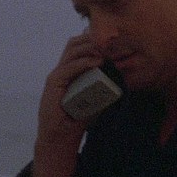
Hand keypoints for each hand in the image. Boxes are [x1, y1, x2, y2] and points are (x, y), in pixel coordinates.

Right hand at [32, 33, 102, 176]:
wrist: (61, 136)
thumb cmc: (78, 118)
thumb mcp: (96, 98)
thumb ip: (105, 86)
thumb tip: (123, 77)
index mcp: (70, 70)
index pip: (79, 46)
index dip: (94, 40)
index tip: (113, 42)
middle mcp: (61, 69)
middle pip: (75, 43)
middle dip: (93, 39)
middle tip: (111, 43)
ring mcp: (56, 75)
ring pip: (71, 51)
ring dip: (90, 48)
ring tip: (106, 51)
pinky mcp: (53, 84)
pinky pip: (68, 68)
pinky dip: (83, 63)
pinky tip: (96, 62)